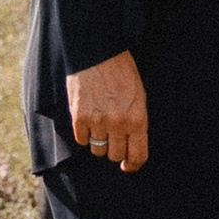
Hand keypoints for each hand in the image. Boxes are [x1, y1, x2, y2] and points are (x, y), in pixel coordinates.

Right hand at [67, 51, 149, 170]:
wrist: (99, 52)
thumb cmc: (122, 73)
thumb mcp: (139, 97)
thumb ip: (136, 122)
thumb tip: (131, 147)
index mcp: (138, 119)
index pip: (137, 155)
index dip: (133, 164)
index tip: (128, 166)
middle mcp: (118, 124)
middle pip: (115, 155)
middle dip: (115, 150)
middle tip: (113, 138)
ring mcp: (98, 121)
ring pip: (97, 150)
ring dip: (99, 141)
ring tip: (100, 124)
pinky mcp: (79, 117)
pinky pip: (82, 139)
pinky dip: (84, 134)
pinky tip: (88, 120)